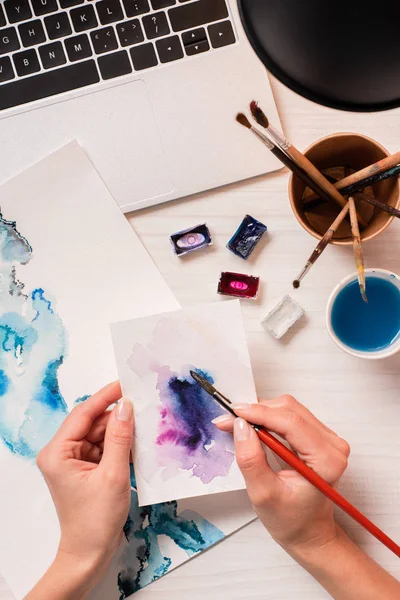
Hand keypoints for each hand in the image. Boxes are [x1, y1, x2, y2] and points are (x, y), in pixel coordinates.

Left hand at [36, 382, 133, 581]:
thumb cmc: (96, 520)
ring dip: (120, 431)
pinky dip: (119, 445)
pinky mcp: (85, 468)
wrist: (90, 554)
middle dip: (117, 416)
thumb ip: (120, 438)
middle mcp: (61, 453)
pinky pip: (104, 447)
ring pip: (100, 434)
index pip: (83, 414)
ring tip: (144, 424)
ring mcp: (73, 461)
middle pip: (92, 422)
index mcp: (58, 452)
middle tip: (143, 405)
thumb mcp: (113, 475)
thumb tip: (126, 407)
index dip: (105, 397)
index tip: (125, 384)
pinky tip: (137, 442)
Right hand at [213, 395, 349, 553]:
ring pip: (290, 409)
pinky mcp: (319, 437)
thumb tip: (240, 426)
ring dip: (262, 412)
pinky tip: (254, 427)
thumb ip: (251, 459)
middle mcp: (333, 445)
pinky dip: (269, 417)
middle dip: (257, 411)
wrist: (309, 532)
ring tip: (239, 424)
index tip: (232, 412)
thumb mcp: (263, 494)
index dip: (260, 413)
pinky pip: (292, 416)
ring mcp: (328, 439)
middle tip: (230, 419)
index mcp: (326, 461)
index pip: (291, 423)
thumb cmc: (291, 520)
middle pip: (291, 410)